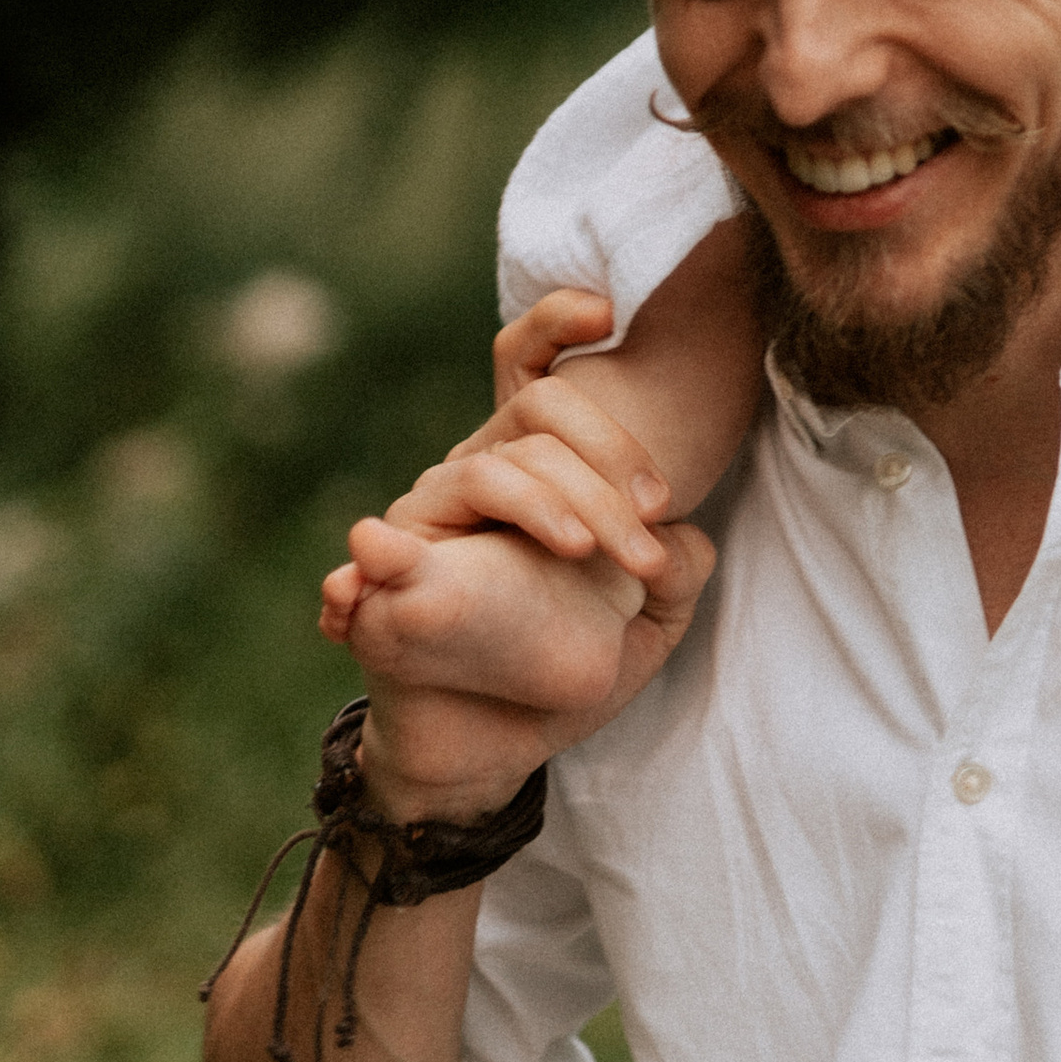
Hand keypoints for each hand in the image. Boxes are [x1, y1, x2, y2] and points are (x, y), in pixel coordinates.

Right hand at [321, 293, 717, 820]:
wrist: (495, 749)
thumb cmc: (567, 672)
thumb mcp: (643, 622)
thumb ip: (676, 573)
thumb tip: (690, 541)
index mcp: (533, 469)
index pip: (535, 368)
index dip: (558, 321)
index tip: (608, 312)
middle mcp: (476, 476)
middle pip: (540, 417)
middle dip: (610, 461)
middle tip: (653, 532)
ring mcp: (428, 526)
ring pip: (486, 473)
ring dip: (544, 504)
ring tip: (586, 548)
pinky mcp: (385, 589)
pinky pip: (373, 561)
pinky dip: (369, 565)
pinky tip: (374, 562)